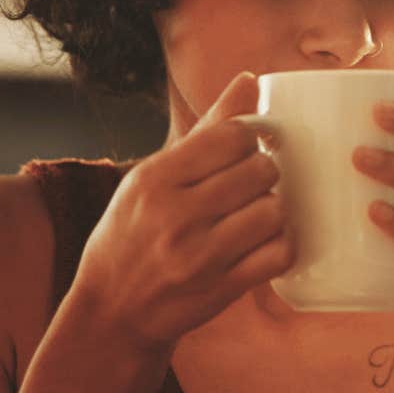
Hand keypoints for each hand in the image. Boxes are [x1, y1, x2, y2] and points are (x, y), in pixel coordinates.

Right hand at [69, 71, 293, 353]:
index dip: (250, 138)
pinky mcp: (221, 289)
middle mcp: (176, 214)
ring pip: (274, 211)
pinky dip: (282, 245)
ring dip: (274, 210)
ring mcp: (200, 256)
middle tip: (253, 184)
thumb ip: (206, 130)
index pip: (232, 136)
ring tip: (257, 213)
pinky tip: (265, 242)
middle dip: (265, 173)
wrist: (111, 312)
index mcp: (155, 178)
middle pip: (260, 170)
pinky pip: (278, 255)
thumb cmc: (131, 235)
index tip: (246, 149)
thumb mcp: (151, 178)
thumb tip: (250, 80)